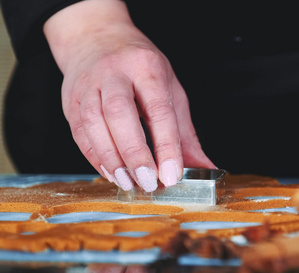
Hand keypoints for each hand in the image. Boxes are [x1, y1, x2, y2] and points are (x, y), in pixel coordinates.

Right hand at [44, 0, 214, 191]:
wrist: (97, 39)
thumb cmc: (140, 67)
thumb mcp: (171, 89)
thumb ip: (185, 134)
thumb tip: (205, 167)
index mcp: (146, 67)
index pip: (158, 109)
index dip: (166, 145)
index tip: (172, 174)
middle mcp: (114, 73)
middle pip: (120, 114)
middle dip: (135, 153)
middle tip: (149, 182)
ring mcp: (88, 85)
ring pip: (94, 124)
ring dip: (112, 159)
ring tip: (129, 183)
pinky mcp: (70, 101)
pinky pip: (80, 133)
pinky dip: (95, 157)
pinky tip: (111, 173)